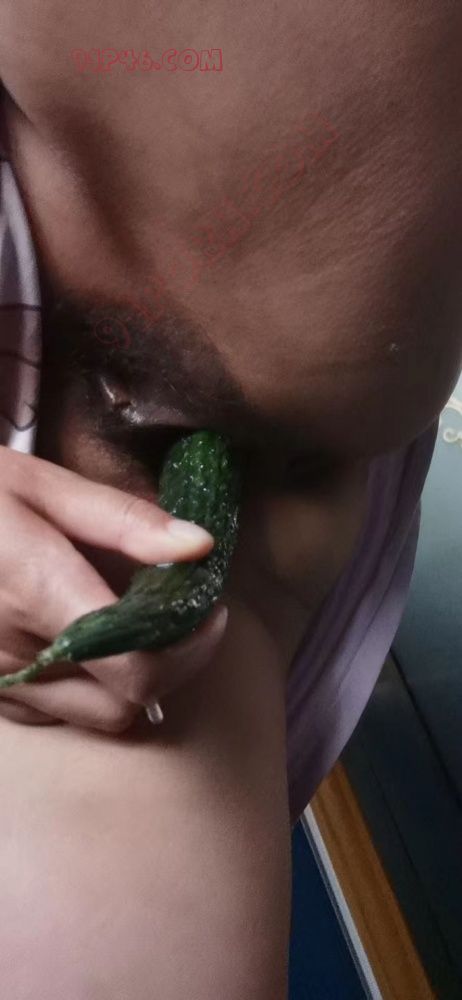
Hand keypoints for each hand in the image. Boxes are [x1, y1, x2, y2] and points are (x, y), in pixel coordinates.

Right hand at [0, 446, 227, 730]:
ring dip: (135, 681)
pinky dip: (92, 688)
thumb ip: (122, 520)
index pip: (136, 666)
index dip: (190, 650)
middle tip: (182, 615)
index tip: (208, 610)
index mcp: (34, 589)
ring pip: (98, 718)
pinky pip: (60, 713)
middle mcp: (13, 649)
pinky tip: (88, 641)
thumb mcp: (39, 484)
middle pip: (128, 703)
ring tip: (138, 626)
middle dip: (173, 665)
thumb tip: (199, 547)